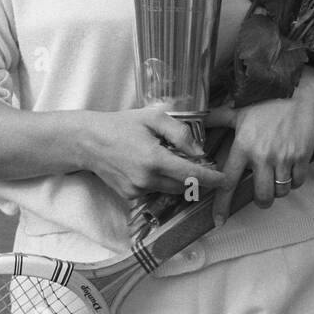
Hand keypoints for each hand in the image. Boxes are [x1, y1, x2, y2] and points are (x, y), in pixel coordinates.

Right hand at [81, 106, 225, 202]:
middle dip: (195, 178)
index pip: (191, 174)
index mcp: (154, 159)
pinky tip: (151, 166)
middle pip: (184, 186)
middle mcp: (146, 179)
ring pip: (170, 190)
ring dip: (177, 180)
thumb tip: (199, 152)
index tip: (225, 180)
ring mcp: (137, 190)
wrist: (88, 141)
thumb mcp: (153, 118)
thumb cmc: (121, 124)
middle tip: (200, 164)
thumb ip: (180, 133)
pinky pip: (154, 191)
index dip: (211, 178)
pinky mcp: (129, 196)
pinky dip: (160, 182)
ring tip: (171, 160)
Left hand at [207, 68, 313, 226]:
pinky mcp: (302, 157)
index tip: (218, 222)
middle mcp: (261, 155)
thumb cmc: (267, 102)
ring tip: (278, 178)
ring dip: (279, 190)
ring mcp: (283, 158)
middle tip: (263, 195)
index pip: (228, 182)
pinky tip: (292, 169)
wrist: (299, 93)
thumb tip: (200, 120)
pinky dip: (295, 181)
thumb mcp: (240, 110)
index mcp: (243, 146)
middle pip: (261, 196)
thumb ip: (219, 119)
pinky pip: (298, 182)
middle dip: (262, 201)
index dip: (222, 205)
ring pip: (281, 191)